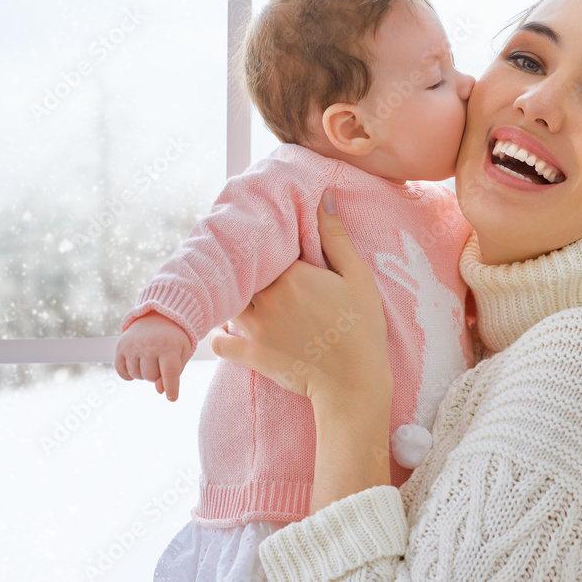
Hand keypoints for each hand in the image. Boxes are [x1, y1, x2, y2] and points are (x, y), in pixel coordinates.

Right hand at [114, 311, 192, 400]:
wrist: (158, 317)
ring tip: (150, 358)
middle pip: (150, 377)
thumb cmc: (173, 340)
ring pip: (136, 375)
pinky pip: (122, 371)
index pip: (170, 373)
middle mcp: (149, 345)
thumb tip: (160, 391)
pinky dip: (129, 374)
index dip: (171, 388)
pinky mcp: (120, 347)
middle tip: (160, 361)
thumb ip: (174, 374)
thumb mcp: (182, 353)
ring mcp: (132, 346)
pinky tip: (137, 364)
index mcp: (169, 346)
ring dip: (144, 373)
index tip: (172, 398)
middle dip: (157, 375)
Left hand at [210, 190, 391, 407]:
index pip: (266, 247)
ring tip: (239, 292)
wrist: (352, 385)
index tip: (272, 244)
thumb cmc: (362, 329)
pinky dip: (220, 332)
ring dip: (232, 296)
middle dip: (246, 268)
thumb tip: (324, 196)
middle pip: (243, 272)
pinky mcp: (250, 354)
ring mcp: (254, 326)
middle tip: (253, 266)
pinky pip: (220, 340)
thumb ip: (336, 237)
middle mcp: (266, 296)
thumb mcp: (358, 277)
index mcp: (291, 273)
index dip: (267, 245)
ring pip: (228, 300)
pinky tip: (227, 327)